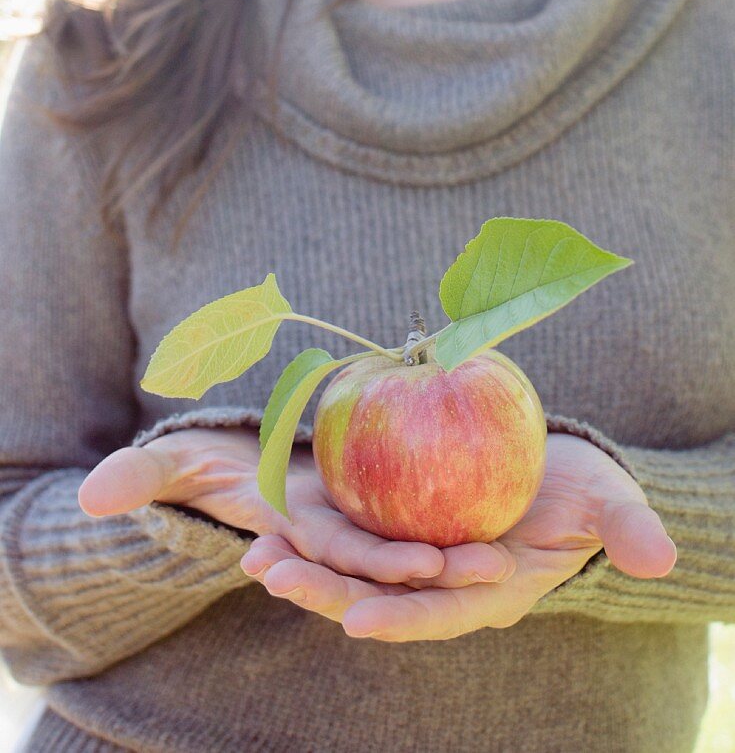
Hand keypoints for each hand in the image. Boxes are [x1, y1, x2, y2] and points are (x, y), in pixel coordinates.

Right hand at [77, 427, 514, 587]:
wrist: (257, 464)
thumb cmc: (218, 466)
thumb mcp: (184, 462)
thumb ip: (147, 476)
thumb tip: (91, 497)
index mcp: (296, 539)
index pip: (331, 556)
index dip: (365, 564)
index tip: (417, 564)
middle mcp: (335, 543)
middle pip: (384, 561)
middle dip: (428, 571)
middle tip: (483, 567)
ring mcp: (362, 531)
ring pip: (410, 548)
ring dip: (455, 558)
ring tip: (504, 556)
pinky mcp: (384, 510)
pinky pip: (420, 514)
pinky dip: (454, 515)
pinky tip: (500, 512)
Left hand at [243, 433, 677, 641]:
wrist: (552, 470)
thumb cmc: (581, 490)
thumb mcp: (607, 501)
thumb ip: (625, 528)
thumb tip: (658, 558)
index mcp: (486, 589)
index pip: (440, 613)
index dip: (402, 618)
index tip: (357, 619)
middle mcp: (440, 580)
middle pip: (379, 595)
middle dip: (327, 592)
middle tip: (277, 577)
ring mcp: (413, 551)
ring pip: (352, 567)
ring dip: (305, 564)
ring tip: (256, 556)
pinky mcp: (394, 517)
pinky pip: (347, 528)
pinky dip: (309, 529)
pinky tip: (267, 519)